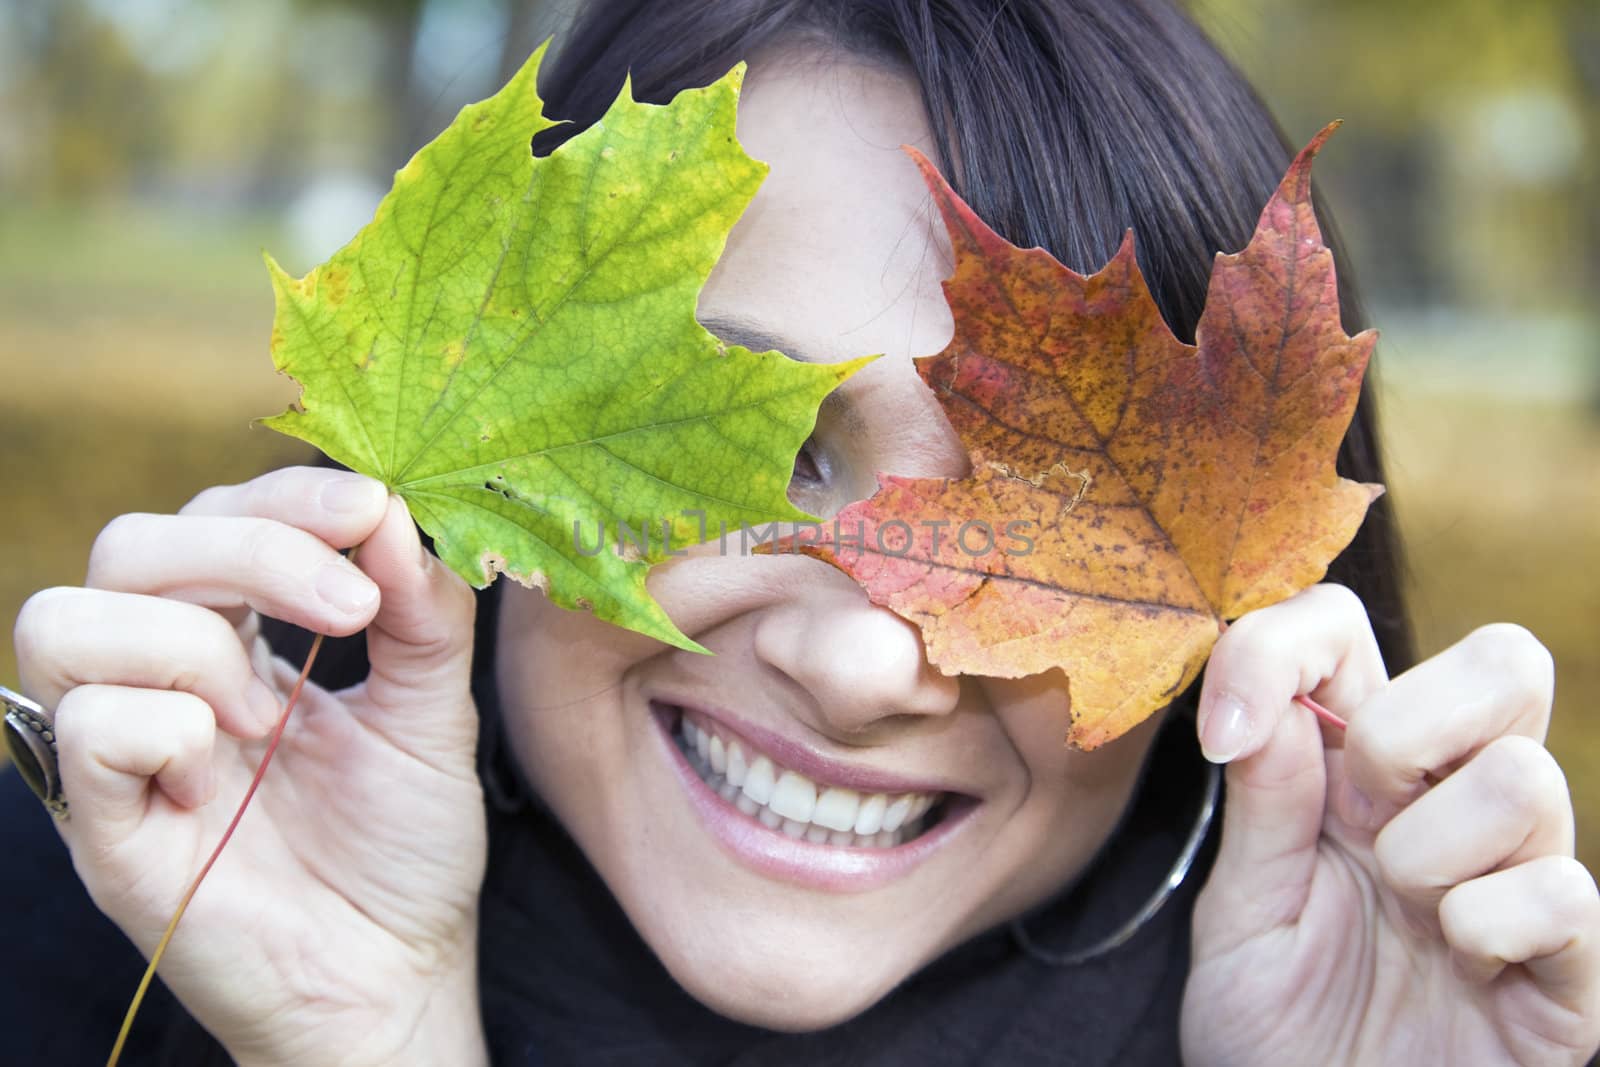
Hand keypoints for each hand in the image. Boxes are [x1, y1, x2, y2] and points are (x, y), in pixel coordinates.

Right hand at [13, 467, 488, 1065]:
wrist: (396, 975)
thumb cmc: (406, 847)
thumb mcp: (434, 712)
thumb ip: (422, 611)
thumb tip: (390, 507)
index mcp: (241, 639)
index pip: (215, 515)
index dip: (283, 494)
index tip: (369, 508)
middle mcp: (167, 679)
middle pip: (132, 546)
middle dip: (250, 550)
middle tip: (351, 609)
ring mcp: (125, 750)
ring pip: (66, 618)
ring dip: (192, 643)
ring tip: (270, 715)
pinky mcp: (105, 827)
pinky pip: (83, 725)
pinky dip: (162, 725)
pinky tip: (220, 770)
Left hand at [1180, 584, 1599, 1065]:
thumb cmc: (1278, 1034)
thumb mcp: (1240, 915)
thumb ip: (1262, 807)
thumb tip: (1270, 698)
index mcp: (1352, 778)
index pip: (1347, 633)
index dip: (1285, 646)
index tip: (1223, 733)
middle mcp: (1445, 807)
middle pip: (1504, 660)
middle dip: (1411, 721)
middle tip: (1358, 807)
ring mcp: (1517, 879)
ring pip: (1525, 775)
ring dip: (1433, 847)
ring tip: (1405, 913)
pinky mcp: (1570, 970)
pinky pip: (1562, 894)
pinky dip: (1491, 924)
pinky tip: (1461, 963)